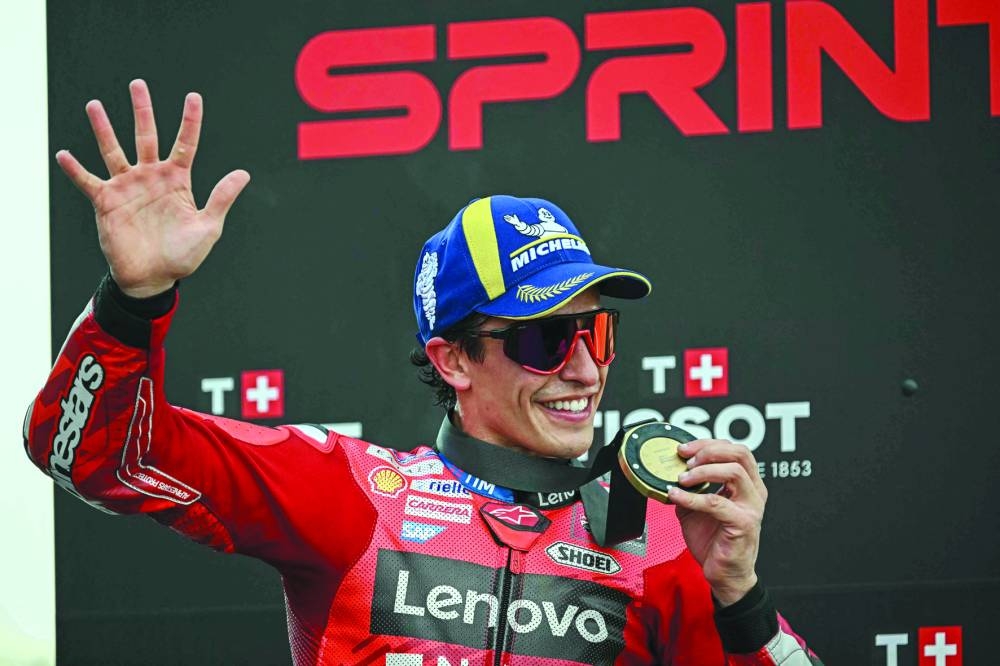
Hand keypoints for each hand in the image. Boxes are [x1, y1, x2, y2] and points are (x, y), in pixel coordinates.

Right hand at [56, 79, 249, 296]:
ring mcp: (127, 188)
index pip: (186, 143)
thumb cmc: (183, 255)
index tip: (193, 96)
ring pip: (114, 151)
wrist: (153, 278)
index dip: (190, 120)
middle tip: (138, 84)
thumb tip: (244, 173)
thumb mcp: (208, 226)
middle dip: (142, 111)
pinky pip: (88, 182)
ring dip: (104, 129)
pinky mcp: (106, 202)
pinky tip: (64, 155)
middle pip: (146, 137)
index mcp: (178, 180)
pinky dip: (76, 170)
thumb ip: (221, 198)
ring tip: (94, 105)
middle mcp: (151, 177)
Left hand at [667, 439, 766, 606]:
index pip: (734, 450)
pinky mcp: (743, 524)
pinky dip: (692, 497)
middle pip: (739, 454)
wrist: (724, 574)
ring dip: (703, 471)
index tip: (684, 448)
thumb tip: (668, 472)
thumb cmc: (715, 541)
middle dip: (708, 450)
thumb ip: (689, 488)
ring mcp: (751, 508)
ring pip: (733, 473)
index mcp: (747, 484)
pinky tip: (677, 496)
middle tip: (685, 459)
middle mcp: (754, 492)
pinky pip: (716, 503)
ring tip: (682, 478)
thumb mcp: (697, 507)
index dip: (708, 444)